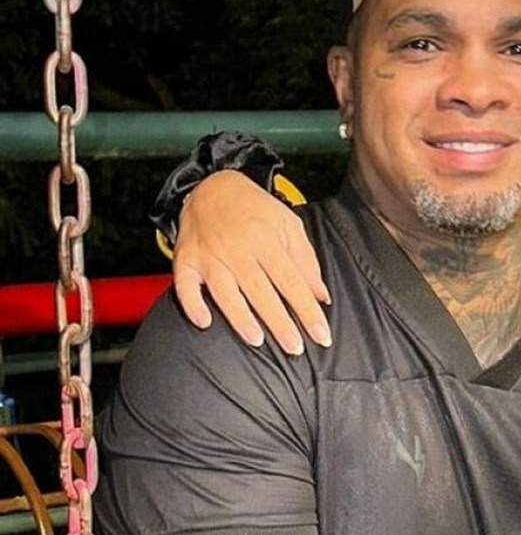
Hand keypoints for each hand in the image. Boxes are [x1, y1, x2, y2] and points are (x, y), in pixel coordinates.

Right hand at [173, 170, 331, 354]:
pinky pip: (185, 285)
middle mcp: (238, 249)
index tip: (321, 334)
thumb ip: (306, 261)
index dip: (308, 310)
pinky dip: (192, 304)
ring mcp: (210, 255)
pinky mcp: (185, 260)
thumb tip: (321, 296)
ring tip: (257, 340)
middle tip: (294, 348)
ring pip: (225, 291)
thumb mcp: (289, 225)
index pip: (292, 282)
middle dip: (279, 322)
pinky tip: (203, 322)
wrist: (213, 187)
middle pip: (261, 291)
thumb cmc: (256, 210)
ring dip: (240, 317)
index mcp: (267, 241)